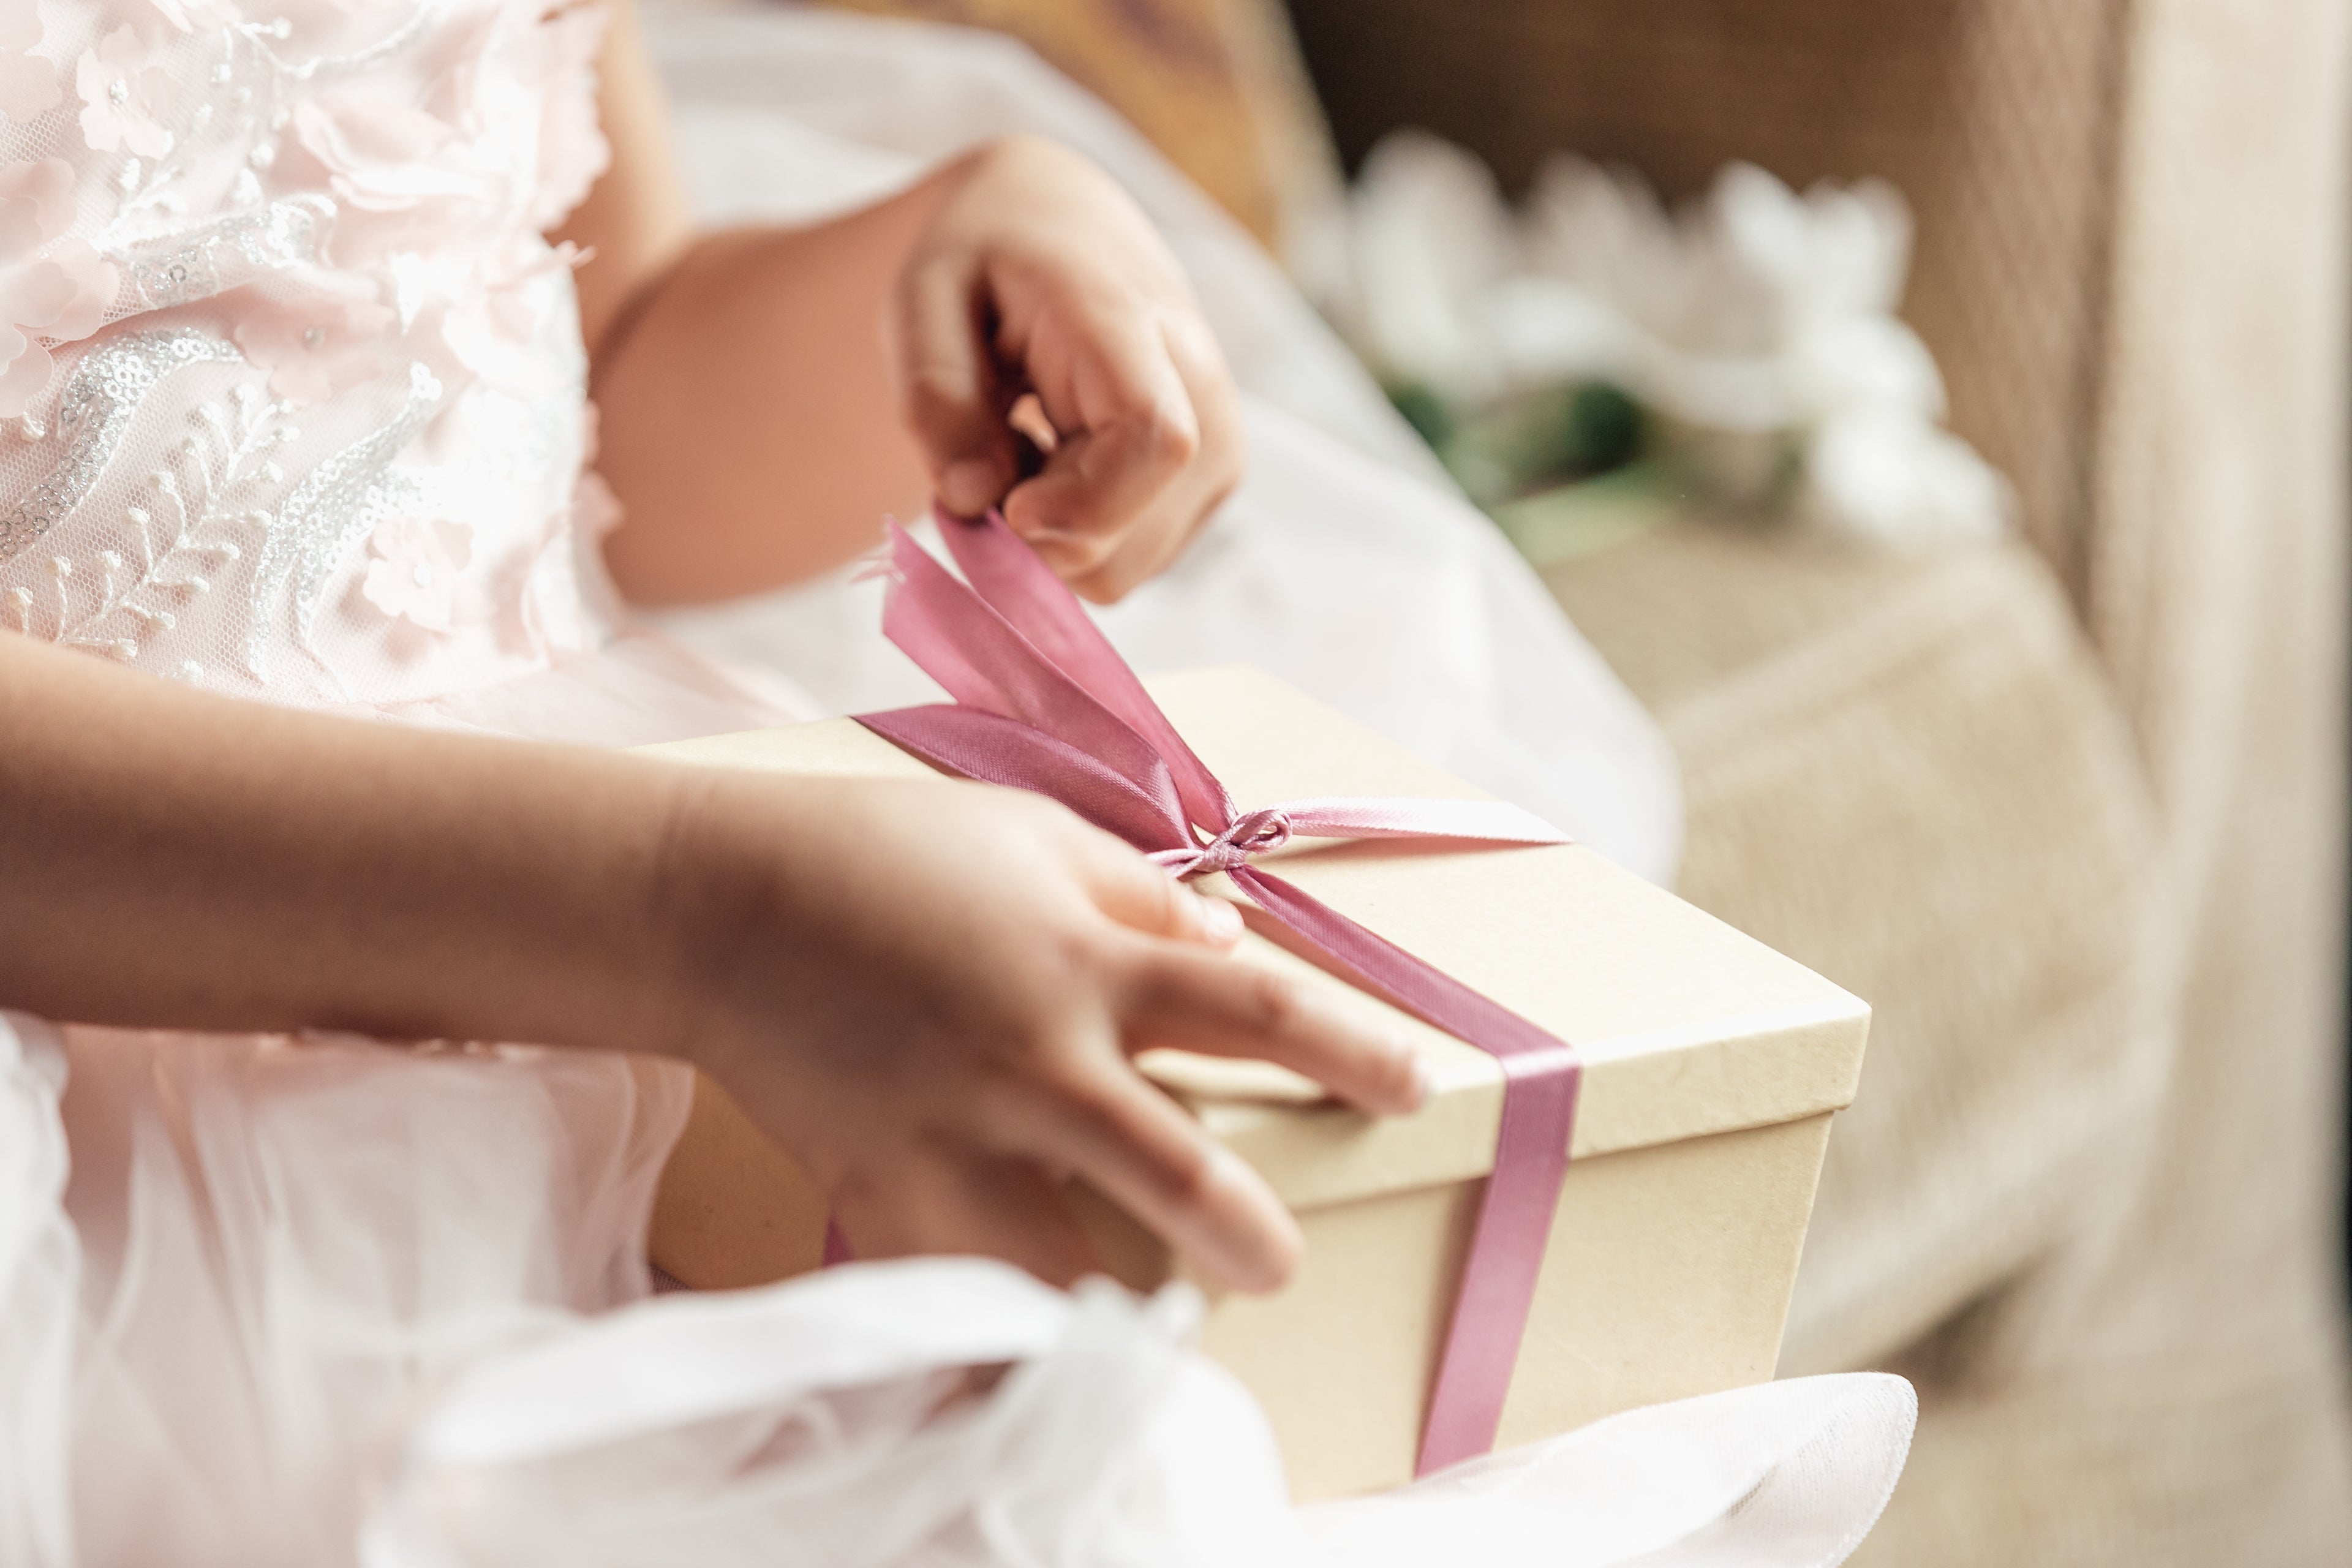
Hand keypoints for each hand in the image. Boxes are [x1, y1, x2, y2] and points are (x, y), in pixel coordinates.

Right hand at [666, 771, 1426, 1292]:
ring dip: (1118, 1299)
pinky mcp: (881, 1193)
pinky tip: (1028, 1349)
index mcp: (1086, 960)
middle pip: (1178, 1173)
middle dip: (1250, 1235)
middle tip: (1277, 1262)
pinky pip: (957, 1287)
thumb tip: (1233, 946)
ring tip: (1149, 1316)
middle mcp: (1035, 1060)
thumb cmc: (888, 854)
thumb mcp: (1034, 837)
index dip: (1353, 1049)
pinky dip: (994, 1327)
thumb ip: (1143, 899)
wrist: (718, 905)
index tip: (1416, 1085)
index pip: (1256, 1008)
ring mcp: (953, 1138)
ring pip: (1064, 1265)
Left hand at [890, 135, 1245, 602]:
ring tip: (1022, 456)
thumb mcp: (921, 298)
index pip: (1153, 439)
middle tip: (977, 468)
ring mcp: (1218, 437)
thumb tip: (972, 500)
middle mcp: (1200, 382)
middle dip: (1039, 537)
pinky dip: (1080, 541)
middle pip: (1139, 527)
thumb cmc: (985, 256)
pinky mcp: (1213, 477)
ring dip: (1054, 540)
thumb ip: (936, 396)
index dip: (1080, 505)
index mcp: (1128, 321)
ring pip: (1135, 564)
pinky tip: (1058, 471)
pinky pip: (1137, 562)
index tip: (1006, 507)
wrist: (1063, 223)